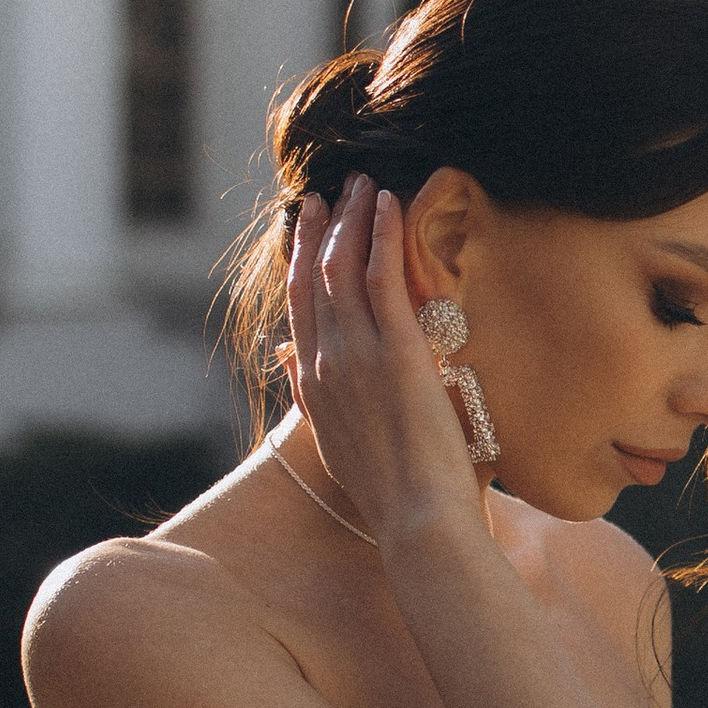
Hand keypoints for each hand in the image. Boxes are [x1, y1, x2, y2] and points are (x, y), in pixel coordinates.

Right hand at [285, 182, 484, 551]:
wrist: (417, 522)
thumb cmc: (393, 495)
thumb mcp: (338, 444)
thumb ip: (312, 400)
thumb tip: (289, 362)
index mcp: (312, 387)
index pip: (299, 309)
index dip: (301, 263)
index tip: (307, 229)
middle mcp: (325, 364)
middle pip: (314, 279)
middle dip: (320, 230)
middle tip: (328, 193)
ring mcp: (357, 356)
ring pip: (344, 269)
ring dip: (352, 220)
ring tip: (362, 185)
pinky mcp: (396, 353)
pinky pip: (382, 278)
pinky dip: (381, 236)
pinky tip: (387, 204)